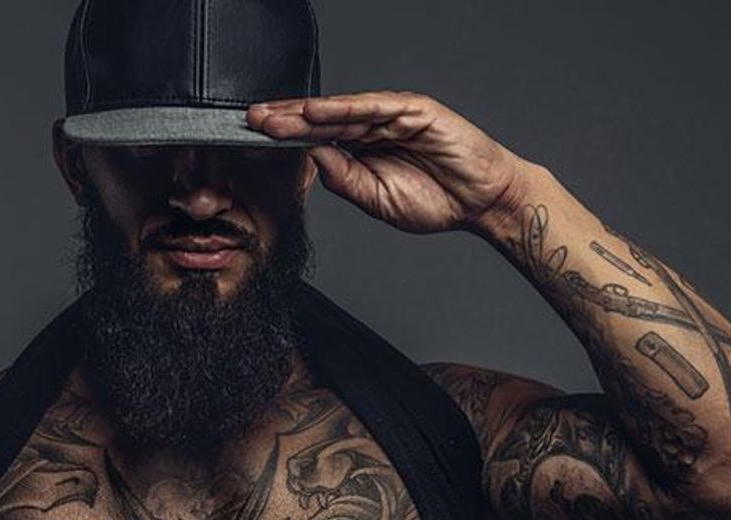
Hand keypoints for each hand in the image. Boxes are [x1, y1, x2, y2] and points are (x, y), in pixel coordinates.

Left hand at [246, 90, 528, 233]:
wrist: (481, 202)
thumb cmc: (434, 200)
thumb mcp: (375, 199)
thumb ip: (345, 180)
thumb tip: (313, 160)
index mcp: (359, 149)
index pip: (314, 139)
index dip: (284, 138)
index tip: (252, 141)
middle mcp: (371, 127)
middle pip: (319, 120)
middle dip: (283, 120)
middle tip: (249, 121)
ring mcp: (391, 116)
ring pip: (339, 112)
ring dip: (304, 113)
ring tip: (272, 118)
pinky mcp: (413, 110)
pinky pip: (373, 107)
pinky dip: (343, 108)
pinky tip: (316, 112)